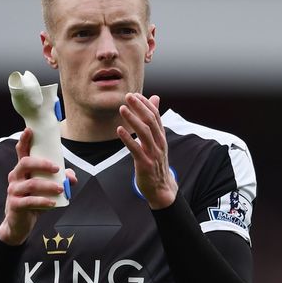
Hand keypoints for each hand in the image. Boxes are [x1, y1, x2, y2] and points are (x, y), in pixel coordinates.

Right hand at [0, 128, 76, 244]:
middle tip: (57, 168)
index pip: (21, 151)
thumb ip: (60, 180)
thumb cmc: (33, 201)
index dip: (24, 140)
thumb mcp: (46, 189)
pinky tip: (53, 203)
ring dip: (48, 185)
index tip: (29, 130)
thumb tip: (72, 176)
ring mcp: (13, 190)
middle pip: (25, 163)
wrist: (19, 224)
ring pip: (31, 183)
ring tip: (61, 188)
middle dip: (42, 163)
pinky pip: (30, 201)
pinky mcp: (15, 204)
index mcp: (22, 169)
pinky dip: (43, 201)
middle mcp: (15, 177)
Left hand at [117, 93, 177, 209]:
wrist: (161, 188)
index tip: (135, 94)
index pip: (155, 116)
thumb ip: (154, 120)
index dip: (146, 104)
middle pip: (150, 121)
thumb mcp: (157, 141)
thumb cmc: (156, 162)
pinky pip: (136, 149)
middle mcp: (159, 143)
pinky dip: (127, 139)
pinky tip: (119, 129)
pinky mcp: (145, 164)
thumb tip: (155, 98)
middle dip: (139, 107)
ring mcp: (153, 154)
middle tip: (128, 96)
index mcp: (161, 137)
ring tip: (122, 109)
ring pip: (144, 132)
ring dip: (133, 119)